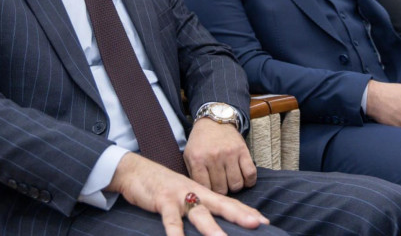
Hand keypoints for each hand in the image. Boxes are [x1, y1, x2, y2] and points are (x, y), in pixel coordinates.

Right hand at [107, 152, 268, 235]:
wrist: (135, 170)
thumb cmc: (163, 187)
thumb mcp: (184, 194)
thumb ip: (200, 206)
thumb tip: (217, 224)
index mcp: (202, 191)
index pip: (227, 202)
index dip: (246, 211)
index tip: (265, 222)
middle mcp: (194, 192)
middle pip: (220, 204)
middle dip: (239, 215)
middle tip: (257, 224)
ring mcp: (179, 197)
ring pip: (199, 214)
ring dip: (212, 229)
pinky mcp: (162, 201)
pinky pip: (171, 221)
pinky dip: (176, 233)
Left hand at [184, 118, 256, 194]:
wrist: (214, 121)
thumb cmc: (200, 141)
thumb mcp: (189, 155)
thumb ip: (193, 174)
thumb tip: (202, 193)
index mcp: (197, 159)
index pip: (205, 188)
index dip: (208, 191)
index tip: (210, 188)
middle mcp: (214, 157)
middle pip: (222, 189)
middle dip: (222, 190)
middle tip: (221, 184)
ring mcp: (230, 154)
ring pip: (236, 184)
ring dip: (234, 186)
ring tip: (230, 180)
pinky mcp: (243, 150)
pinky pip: (250, 174)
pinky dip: (249, 181)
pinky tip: (243, 178)